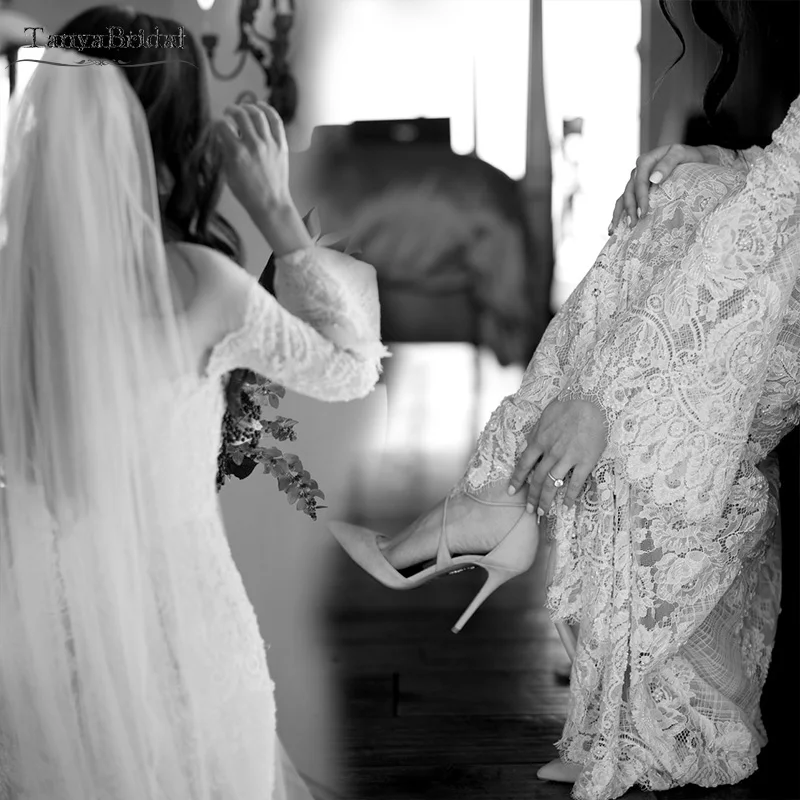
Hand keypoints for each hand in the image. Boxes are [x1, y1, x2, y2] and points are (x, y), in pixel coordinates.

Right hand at [215, 101, 290, 218]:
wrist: (270, 203)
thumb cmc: (247, 193)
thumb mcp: (228, 174)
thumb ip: (224, 152)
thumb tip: (221, 136)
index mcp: (237, 153)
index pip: (222, 126)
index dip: (216, 123)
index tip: (217, 125)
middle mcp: (253, 145)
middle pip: (239, 114)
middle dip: (230, 109)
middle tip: (228, 111)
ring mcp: (269, 143)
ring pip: (257, 113)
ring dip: (247, 107)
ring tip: (243, 108)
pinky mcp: (281, 145)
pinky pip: (276, 120)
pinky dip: (267, 110)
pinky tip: (260, 107)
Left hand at [508, 399, 606, 514]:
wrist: (591, 400)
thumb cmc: (567, 405)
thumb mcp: (544, 417)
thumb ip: (535, 433)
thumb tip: (526, 446)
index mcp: (539, 441)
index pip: (524, 464)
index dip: (517, 480)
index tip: (511, 491)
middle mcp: (551, 452)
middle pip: (537, 479)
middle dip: (531, 497)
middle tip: (529, 510)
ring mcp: (568, 458)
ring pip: (552, 484)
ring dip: (546, 500)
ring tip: (542, 512)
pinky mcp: (585, 461)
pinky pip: (575, 483)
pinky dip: (569, 496)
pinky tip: (566, 506)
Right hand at [609, 143, 707, 232]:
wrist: (692, 157)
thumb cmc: (687, 156)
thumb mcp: (680, 154)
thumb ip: (667, 163)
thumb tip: (653, 179)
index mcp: (645, 161)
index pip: (640, 182)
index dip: (640, 198)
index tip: (643, 213)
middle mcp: (637, 171)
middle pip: (629, 192)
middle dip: (630, 209)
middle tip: (633, 224)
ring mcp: (636, 180)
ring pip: (624, 197)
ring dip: (620, 213)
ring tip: (617, 229)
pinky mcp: (637, 188)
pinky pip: (625, 200)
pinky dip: (619, 213)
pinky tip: (615, 226)